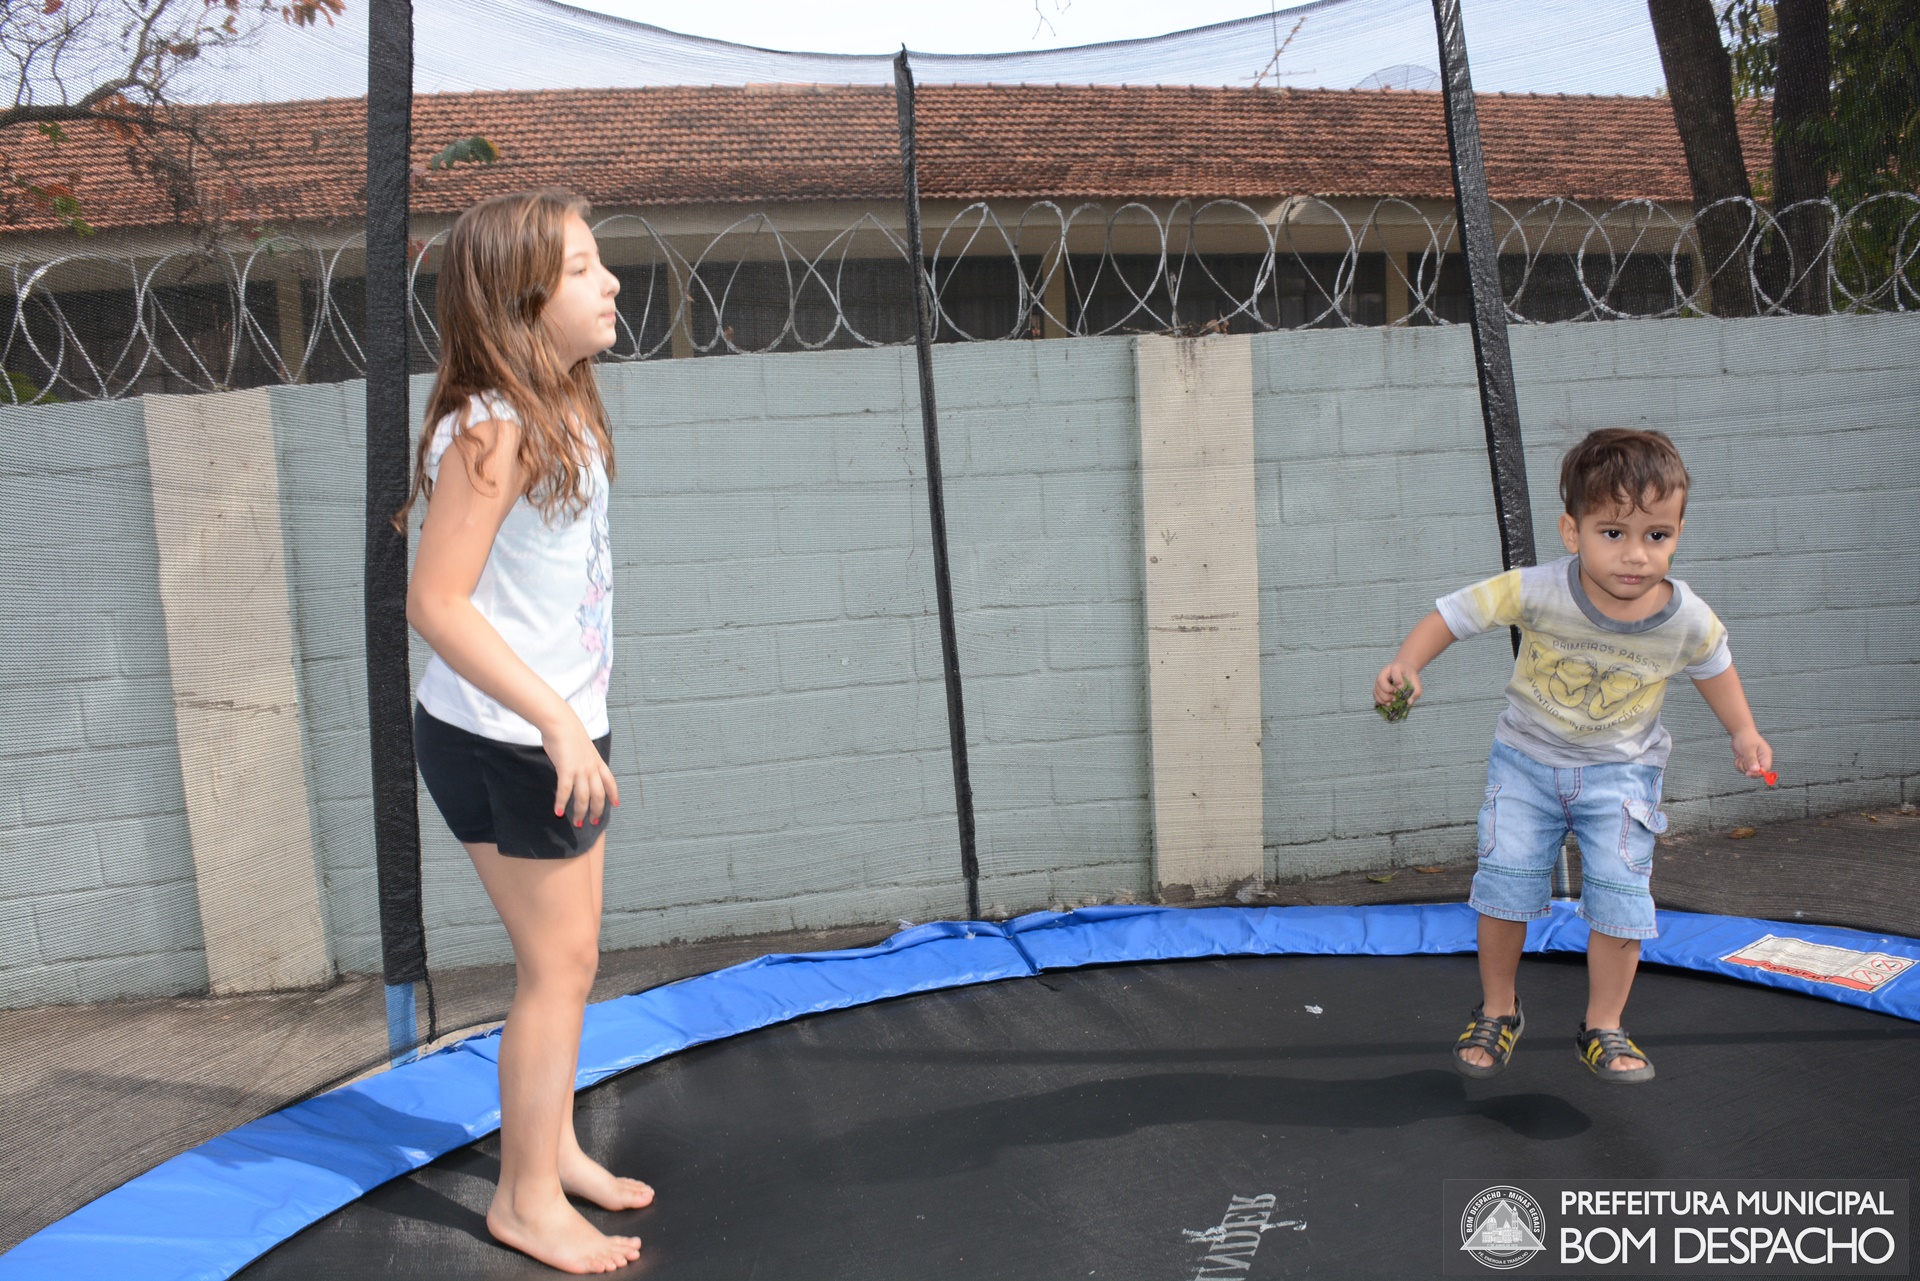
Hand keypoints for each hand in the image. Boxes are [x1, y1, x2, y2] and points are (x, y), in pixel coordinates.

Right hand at [542, 713, 619, 829]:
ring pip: (584, 797)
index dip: (614, 794)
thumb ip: (585, 760)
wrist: (561, 723)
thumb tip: (580, 767)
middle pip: (599, 795)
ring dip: (580, 812)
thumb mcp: (584, 748)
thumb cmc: (569, 733)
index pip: (610, 781)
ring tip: (577, 823)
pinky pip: (565, 791)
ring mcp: (580, 769)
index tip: (616, 804)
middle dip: (597, 810)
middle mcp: (592, 768)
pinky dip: (562, 803)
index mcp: (598, 762)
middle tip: (593, 822)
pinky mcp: (566, 769)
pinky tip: (558, 812)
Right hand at [1374, 662, 1422, 708]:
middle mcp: (1385, 672)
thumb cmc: (1409, 676)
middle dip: (1387, 690)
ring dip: (1383, 697)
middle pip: (1380, 680)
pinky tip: (1387, 703)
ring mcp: (1380, 679)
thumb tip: (1409, 702)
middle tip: (1395, 697)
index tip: (1401, 687)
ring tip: (1392, 701)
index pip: (1394, 670)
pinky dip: (1380, 700)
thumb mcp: (1416, 681)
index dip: (1397, 679)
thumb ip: (1416, 691)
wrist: (1403, 670)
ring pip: (1376, 688)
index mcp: (1396, 667)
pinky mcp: (1378, 687)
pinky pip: (1375, 694)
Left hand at [1731, 728, 1771, 778]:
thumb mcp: (1749, 748)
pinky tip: (1739, 757)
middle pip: (1756, 772)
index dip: (1757, 773)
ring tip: (1741, 756)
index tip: (1748, 773)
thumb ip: (1752, 759)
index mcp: (1766, 756)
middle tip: (1743, 759)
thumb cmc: (1746, 738)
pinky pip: (1742, 769)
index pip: (1765, 770)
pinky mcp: (1747, 762)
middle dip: (1747, 768)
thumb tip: (1755, 770)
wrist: (1740, 733)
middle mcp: (1761, 760)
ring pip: (1748, 771)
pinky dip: (1738, 764)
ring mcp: (1754, 762)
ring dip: (1742, 765)